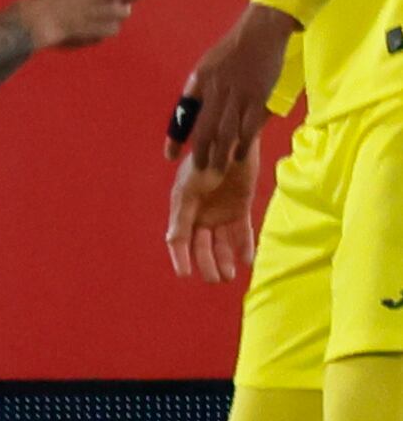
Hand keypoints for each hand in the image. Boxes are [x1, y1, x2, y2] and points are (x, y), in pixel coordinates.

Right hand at [164, 149, 260, 283]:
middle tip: (217, 279)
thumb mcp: (188, 189)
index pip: (180, 239)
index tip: (185, 275)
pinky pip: (242, 231)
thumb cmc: (205, 161)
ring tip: (231, 275)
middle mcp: (200, 213)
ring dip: (225, 259)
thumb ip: (182, 216)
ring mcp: (221, 211)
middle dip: (208, 263)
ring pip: (222, 242)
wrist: (233, 141)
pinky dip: (244, 246)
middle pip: (202, 245)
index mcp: (183, 208)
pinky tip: (248, 260)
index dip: (180, 257)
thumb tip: (173, 241)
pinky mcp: (241, 206)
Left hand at [171, 0, 296, 174]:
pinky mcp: (258, 97)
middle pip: (204, 130)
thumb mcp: (206, 66)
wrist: (259, 33)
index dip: (176, 137)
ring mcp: (237, 95)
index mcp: (198, 82)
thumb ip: (200, 89)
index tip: (170, 156)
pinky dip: (243, 143)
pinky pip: (249, 127)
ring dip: (220, 154)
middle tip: (199, 170)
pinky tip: (238, 155)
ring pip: (226, 132)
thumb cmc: (232, 50)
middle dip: (200, 153)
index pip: (183, 115)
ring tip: (216, 170)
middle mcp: (214, 91)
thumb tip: (193, 111)